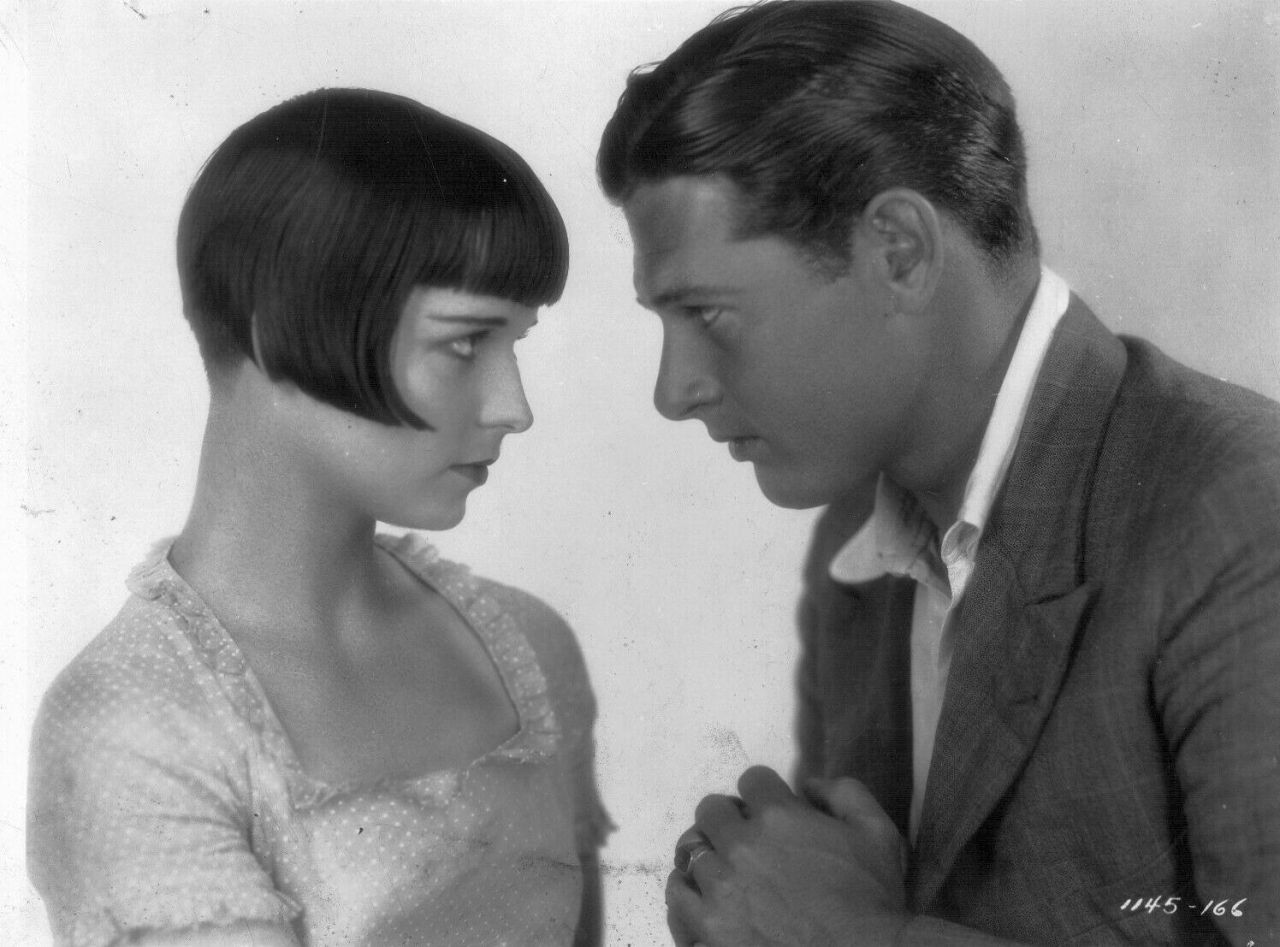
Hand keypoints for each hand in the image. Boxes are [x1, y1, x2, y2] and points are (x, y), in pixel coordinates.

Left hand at [666, 765, 908, 946]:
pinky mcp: (708, 928)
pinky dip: (688, 894)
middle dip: (730, 818)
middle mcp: (739, 845)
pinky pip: (678, 898)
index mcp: (777, 816)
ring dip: (708, 855)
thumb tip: (810, 785)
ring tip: (724, 870)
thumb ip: (845, 793)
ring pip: (690, 852)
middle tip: (747, 839)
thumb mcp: (877, 832)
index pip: (752, 780)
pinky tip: (706, 898)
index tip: (774, 811)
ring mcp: (719, 888)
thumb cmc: (872, 899)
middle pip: (711, 810)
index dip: (766, 793)